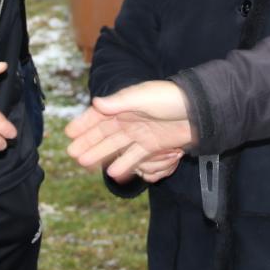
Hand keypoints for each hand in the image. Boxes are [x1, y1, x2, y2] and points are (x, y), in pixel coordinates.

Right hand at [65, 80, 193, 181]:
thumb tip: (96, 103)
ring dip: (101, 155)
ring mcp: (141, 133)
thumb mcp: (144, 97)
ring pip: (116, 147)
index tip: (68, 133)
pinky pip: (134, 157)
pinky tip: (114, 172)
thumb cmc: (171, 98)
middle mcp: (131, 119)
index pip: (100, 115)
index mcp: (126, 105)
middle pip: (105, 133)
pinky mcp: (153, 146)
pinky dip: (124, 164)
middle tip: (72, 154)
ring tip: (86, 163)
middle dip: (88, 142)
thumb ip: (120, 102)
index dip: (84, 123)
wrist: (200, 111)